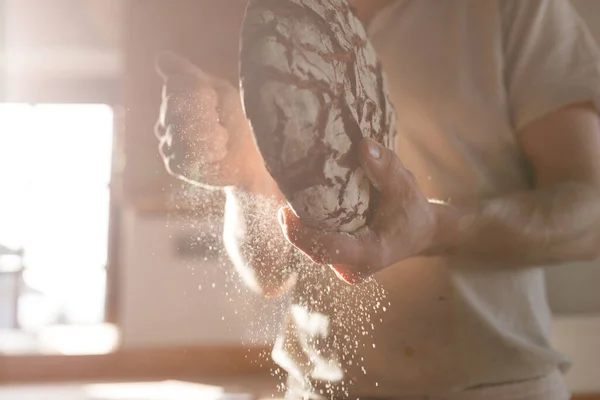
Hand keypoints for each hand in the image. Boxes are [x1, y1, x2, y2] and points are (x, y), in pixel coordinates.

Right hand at [154, 51, 262, 187]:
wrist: (254, 159)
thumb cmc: (240, 123)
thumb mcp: (220, 92)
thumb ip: (190, 75)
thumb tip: (160, 57)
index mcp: (175, 99)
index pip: (173, 83)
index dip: (198, 91)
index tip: (214, 100)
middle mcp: (166, 120)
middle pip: (174, 104)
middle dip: (205, 112)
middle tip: (220, 123)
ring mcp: (168, 142)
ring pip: (180, 127)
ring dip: (211, 132)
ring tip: (223, 139)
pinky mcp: (174, 164)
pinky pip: (185, 149)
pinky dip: (209, 149)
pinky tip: (218, 153)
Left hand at [278, 138, 450, 283]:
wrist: (419, 232)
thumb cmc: (412, 211)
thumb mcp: (406, 186)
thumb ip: (387, 168)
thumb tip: (364, 145)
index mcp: (372, 253)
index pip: (328, 250)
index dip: (302, 235)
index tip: (285, 213)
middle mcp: (354, 266)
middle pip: (314, 248)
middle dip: (297, 225)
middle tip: (285, 192)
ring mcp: (344, 266)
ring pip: (312, 247)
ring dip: (301, 224)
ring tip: (292, 193)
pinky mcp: (338, 259)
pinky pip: (316, 244)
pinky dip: (309, 225)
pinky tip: (302, 203)